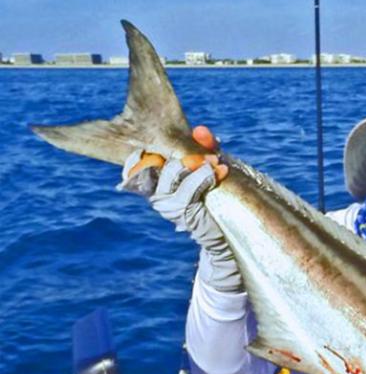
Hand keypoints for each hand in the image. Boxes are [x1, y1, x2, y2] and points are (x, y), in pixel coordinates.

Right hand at [119, 126, 241, 293]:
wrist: (224, 242)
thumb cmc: (215, 202)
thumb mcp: (207, 170)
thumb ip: (204, 148)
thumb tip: (200, 130)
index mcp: (155, 184)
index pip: (134, 162)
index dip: (146, 151)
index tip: (168, 144)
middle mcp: (157, 195)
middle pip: (156, 162)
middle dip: (183, 153)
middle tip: (207, 154)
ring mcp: (169, 206)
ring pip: (172, 172)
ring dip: (196, 164)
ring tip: (215, 163)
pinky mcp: (185, 214)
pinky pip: (190, 188)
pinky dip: (205, 177)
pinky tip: (219, 172)